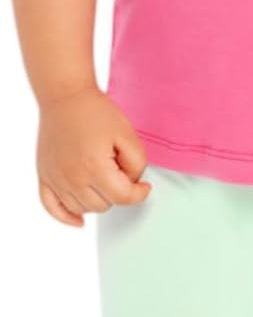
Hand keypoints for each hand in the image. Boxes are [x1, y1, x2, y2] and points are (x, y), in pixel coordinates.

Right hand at [36, 85, 152, 226]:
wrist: (65, 96)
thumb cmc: (96, 112)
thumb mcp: (128, 134)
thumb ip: (137, 164)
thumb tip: (132, 184)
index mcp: (94, 166)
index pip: (122, 197)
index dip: (139, 193)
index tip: (144, 187)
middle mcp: (72, 177)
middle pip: (104, 205)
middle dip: (117, 193)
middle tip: (118, 170)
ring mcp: (55, 179)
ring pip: (83, 209)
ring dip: (97, 200)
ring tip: (101, 179)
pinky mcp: (44, 176)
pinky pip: (52, 208)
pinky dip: (66, 216)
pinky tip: (79, 220)